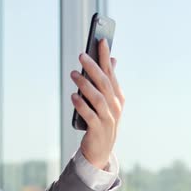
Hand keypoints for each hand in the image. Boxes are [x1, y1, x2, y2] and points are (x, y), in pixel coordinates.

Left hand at [70, 39, 124, 169]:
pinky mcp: (98, 129)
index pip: (111, 72)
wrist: (101, 149)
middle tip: (82, 55)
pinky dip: (81, 105)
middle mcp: (115, 105)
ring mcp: (108, 118)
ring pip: (97, 97)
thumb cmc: (102, 120)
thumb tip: (111, 59)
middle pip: (104, 83)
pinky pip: (89, 115)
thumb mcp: (107, 100)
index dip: (105, 56)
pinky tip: (73, 96)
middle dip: (93, 67)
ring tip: (73, 74)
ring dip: (85, 84)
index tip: (100, 40)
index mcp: (117, 96)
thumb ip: (108, 81)